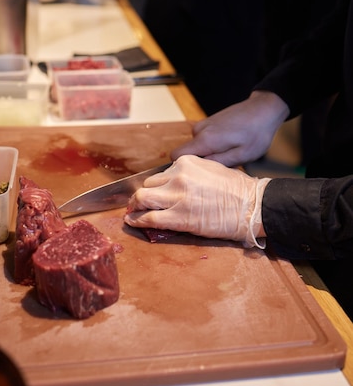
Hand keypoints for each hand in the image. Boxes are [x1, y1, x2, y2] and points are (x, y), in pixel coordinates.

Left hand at [124, 155, 270, 246]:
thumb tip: (176, 181)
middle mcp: (178, 176)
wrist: (252, 206)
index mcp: (187, 162)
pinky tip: (133, 222)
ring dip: (135, 207)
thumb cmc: (238, 190)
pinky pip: (149, 218)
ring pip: (142, 199)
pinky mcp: (179, 217)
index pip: (161, 173)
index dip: (156, 186)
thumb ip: (191, 173)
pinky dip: (138, 220)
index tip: (154, 192)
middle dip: (142, 196)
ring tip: (132, 213)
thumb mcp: (212, 169)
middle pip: (148, 184)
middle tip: (138, 204)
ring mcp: (177, 196)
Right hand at [171, 91, 288, 166]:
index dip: (182, 167)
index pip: (176, 156)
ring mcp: (203, 125)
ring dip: (209, 154)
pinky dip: (212, 146)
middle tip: (223, 165)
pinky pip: (203, 140)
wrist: (264, 109)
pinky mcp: (209, 123)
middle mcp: (200, 130)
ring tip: (230, 153)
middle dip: (201, 162)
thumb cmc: (257, 133)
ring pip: (196, 148)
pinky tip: (230, 145)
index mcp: (205, 139)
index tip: (196, 175)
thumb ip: (218, 163)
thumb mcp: (242, 155)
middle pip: (187, 153)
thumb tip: (198, 169)